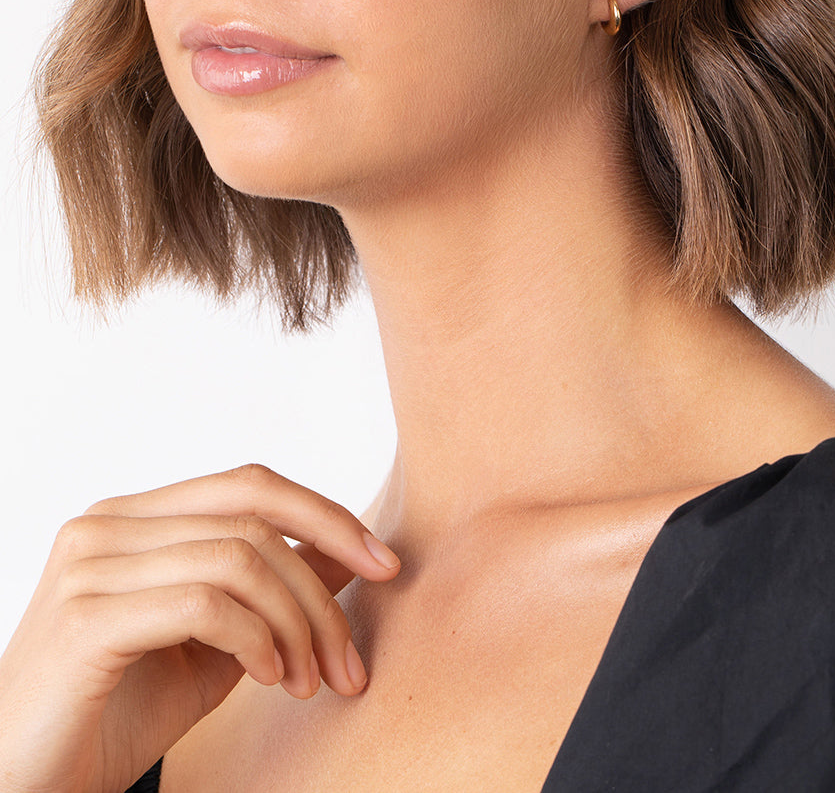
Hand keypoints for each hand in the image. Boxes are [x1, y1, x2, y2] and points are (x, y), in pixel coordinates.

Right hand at [0, 463, 399, 792]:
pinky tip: (271, 680)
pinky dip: (256, 640)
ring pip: (238, 559)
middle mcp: (106, 523)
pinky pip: (204, 604)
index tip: (385, 563)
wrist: (29, 783)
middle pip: (253, 517)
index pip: (249, 484)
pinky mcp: (85, 617)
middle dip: (323, 579)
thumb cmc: (116, 715)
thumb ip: (270, 594)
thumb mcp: (216, 646)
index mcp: (134, 516)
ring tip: (310, 682)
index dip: (325, 515)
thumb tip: (346, 554)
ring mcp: (90, 564)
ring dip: (296, 624)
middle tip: (353, 655)